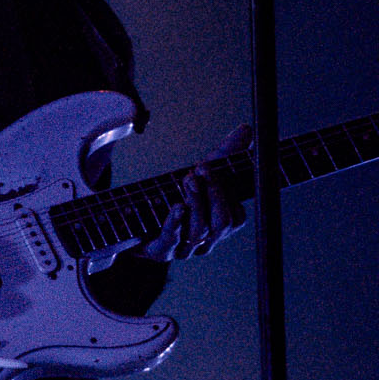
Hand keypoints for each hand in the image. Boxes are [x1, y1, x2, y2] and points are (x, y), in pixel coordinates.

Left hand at [136, 123, 251, 261]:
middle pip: (222, 224)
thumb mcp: (198, 172)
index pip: (236, 217)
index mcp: (217, 227)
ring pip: (200, 232)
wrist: (131, 217)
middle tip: (201, 169)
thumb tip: (247, 129)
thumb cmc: (172, 194)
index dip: (228, 192)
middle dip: (215, 194)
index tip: (211, 165)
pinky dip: (175, 222)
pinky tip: (177, 206)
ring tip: (187, 179)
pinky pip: (172, 239)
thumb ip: (224, 153)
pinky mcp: (159, 250)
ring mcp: (182, 248)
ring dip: (196, 202)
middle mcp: (204, 241)